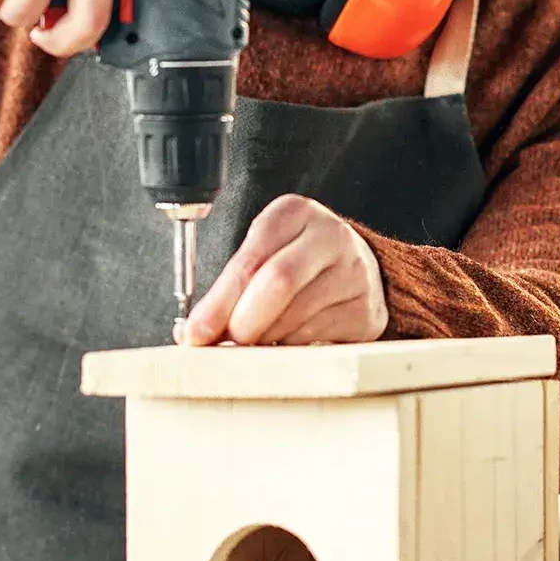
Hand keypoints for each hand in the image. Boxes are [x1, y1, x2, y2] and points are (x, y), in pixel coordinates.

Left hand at [178, 195, 388, 346]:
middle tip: (227, 342)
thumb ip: (230, 287)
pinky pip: (318, 338)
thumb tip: (193, 332)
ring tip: (256, 340)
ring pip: (297, 316)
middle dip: (242, 321)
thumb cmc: (296, 261)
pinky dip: (292, 348)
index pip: (251, 258)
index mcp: (294, 213)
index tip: (196, 332)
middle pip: (278, 282)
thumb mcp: (263, 255)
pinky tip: (286, 341)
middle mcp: (330, 235)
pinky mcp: (366, 310)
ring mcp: (354, 273)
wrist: (355, 268)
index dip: (220, 300)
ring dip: (265, 338)